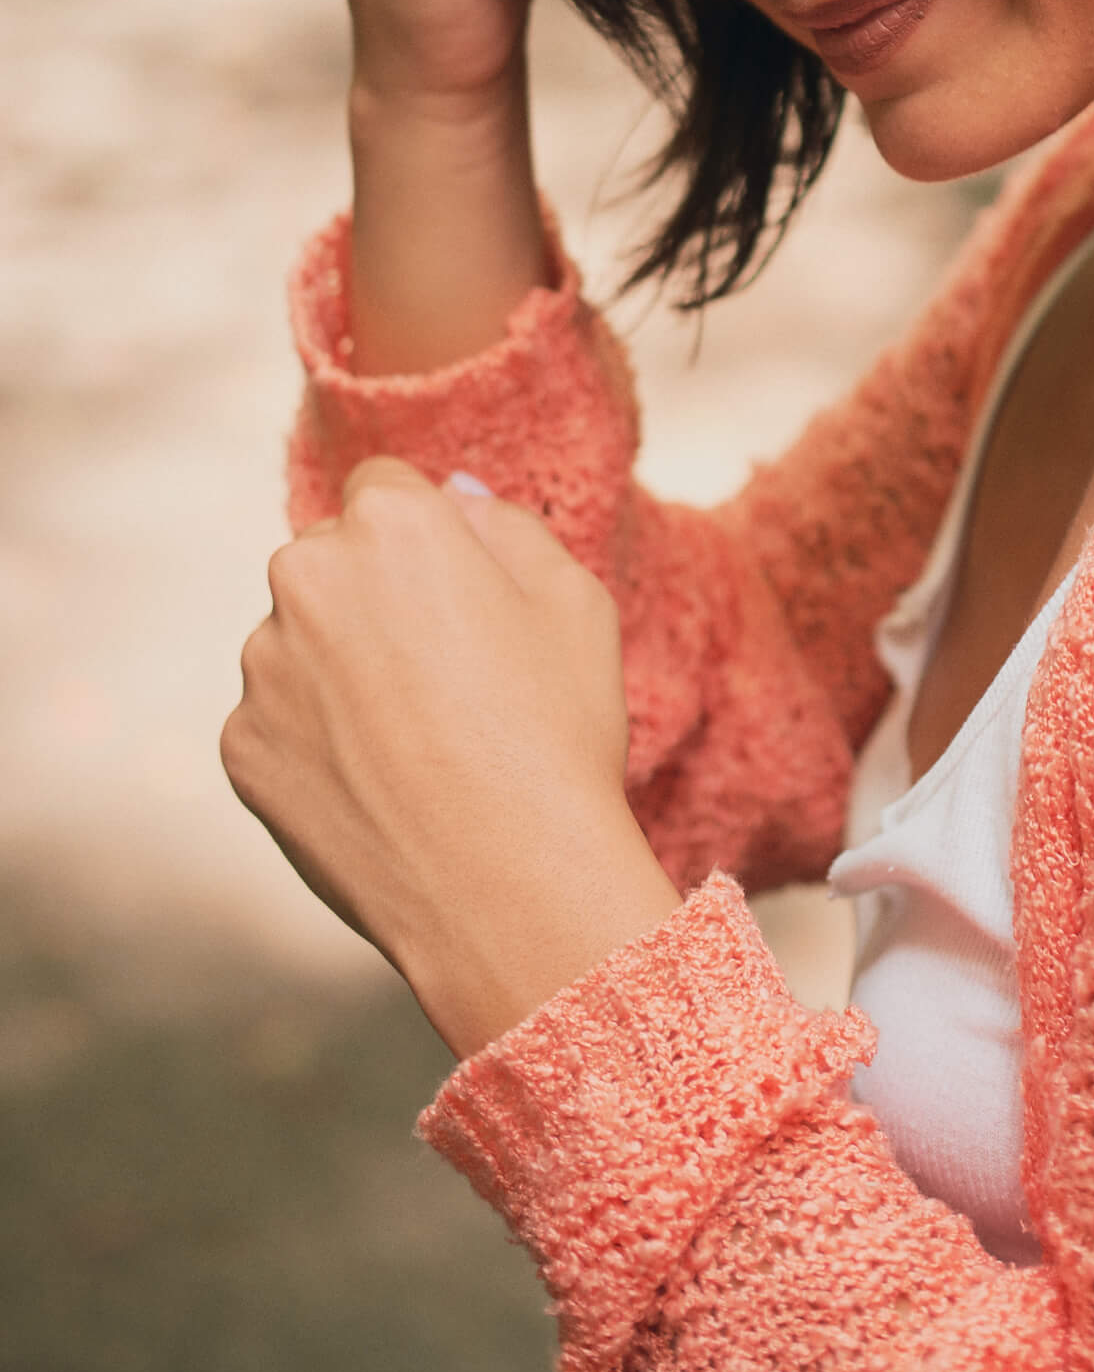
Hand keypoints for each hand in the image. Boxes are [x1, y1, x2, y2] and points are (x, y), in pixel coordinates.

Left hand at [221, 460, 680, 1056]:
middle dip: (374, 595)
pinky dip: (320, 743)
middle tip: (447, 673)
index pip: (385, 485)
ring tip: (421, 742)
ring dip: (341, 669)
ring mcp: (263, 666)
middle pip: (331, 559)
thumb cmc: (556, 735)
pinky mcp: (242, 747)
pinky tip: (384, 785)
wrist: (506, 886)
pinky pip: (280, 721)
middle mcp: (306, 576)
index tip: (458, 593)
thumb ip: (506, 525)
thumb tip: (454, 497)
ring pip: (300, 642)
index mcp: (391, 523)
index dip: (427, 538)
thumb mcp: (574, 601)